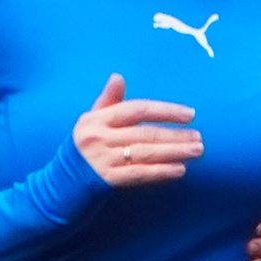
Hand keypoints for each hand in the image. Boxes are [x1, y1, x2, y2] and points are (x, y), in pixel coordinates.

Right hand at [73, 73, 201, 186]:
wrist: (60, 184)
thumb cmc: (82, 149)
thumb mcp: (90, 121)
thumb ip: (108, 101)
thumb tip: (118, 76)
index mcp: (97, 119)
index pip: (137, 109)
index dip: (165, 111)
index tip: (190, 114)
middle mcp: (98, 137)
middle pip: (145, 133)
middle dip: (175, 135)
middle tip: (199, 138)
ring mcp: (101, 159)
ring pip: (145, 153)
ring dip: (174, 152)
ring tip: (196, 151)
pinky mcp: (105, 181)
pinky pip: (138, 174)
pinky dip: (160, 172)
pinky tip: (179, 170)